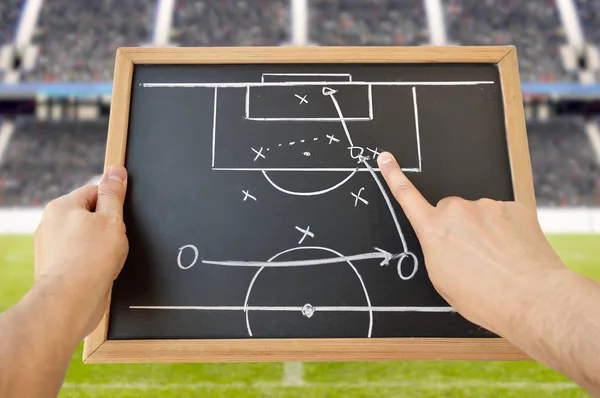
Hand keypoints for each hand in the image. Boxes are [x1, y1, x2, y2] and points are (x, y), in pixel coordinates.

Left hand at [33, 165, 128, 338]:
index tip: (120, 221)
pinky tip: (99, 271)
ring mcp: (50, 247)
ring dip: (100, 247)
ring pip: (85, 239)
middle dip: (106, 228)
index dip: (113, 206)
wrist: (71, 301)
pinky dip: (91, 262)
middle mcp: (50, 224)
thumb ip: (114, 193)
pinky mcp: (54, 268)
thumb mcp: (112, 219)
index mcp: (61, 206)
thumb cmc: (91, 260)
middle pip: (90, 216)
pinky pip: (79, 258)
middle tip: (115, 241)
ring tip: (106, 259)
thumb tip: (116, 170)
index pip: (95, 192)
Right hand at [376, 152, 568, 336]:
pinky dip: (506, 231)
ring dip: (484, 231)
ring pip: (479, 214)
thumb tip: (443, 238)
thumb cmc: (483, 297)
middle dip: (458, 227)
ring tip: (497, 259)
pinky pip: (503, 216)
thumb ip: (435, 248)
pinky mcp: (513, 208)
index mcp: (433, 229)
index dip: (393, 175)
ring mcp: (487, 206)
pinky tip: (512, 252)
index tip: (385, 158)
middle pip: (451, 211)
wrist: (530, 298)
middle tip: (473, 256)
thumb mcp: (442, 279)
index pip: (407, 196)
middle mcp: (457, 211)